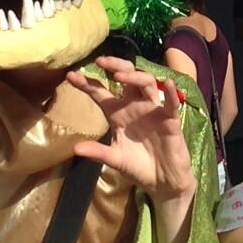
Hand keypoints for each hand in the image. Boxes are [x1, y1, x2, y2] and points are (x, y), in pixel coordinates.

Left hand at [66, 56, 194, 200]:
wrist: (162, 181)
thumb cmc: (138, 167)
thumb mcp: (115, 160)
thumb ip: (98, 152)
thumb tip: (75, 148)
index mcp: (118, 114)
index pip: (101, 93)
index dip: (87, 84)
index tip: (71, 75)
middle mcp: (135, 106)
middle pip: (126, 78)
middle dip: (114, 67)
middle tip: (101, 61)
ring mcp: (153, 111)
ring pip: (146, 84)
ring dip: (134, 77)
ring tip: (120, 76)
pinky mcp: (170, 119)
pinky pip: (171, 103)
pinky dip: (170, 93)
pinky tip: (167, 83)